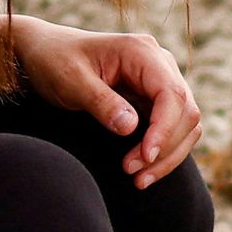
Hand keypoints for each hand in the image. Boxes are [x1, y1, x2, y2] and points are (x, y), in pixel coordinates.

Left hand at [11, 19, 200, 185]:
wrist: (44, 54)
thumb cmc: (54, 61)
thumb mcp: (70, 80)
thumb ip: (100, 102)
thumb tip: (131, 127)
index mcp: (141, 52)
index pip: (172, 93)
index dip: (164, 129)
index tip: (144, 157)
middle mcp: (159, 64)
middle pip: (186, 112)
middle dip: (165, 148)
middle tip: (133, 173)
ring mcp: (160, 82)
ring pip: (186, 125)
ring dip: (168, 156)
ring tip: (138, 179)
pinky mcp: (155, 100)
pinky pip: (173, 129)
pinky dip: (163, 152)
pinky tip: (142, 170)